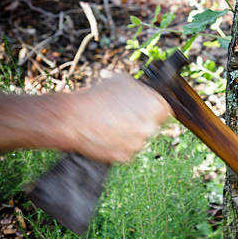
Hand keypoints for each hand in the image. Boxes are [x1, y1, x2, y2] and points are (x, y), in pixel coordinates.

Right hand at [54, 74, 171, 161]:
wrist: (74, 119)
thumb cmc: (97, 96)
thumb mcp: (123, 81)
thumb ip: (140, 89)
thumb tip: (145, 91)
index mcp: (156, 108)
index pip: (163, 110)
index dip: (151, 108)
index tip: (141, 108)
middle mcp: (151, 127)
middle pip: (151, 124)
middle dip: (139, 120)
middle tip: (122, 115)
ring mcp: (138, 144)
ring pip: (138, 138)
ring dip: (128, 133)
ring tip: (110, 122)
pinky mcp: (125, 157)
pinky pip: (125, 150)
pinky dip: (118, 144)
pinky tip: (106, 134)